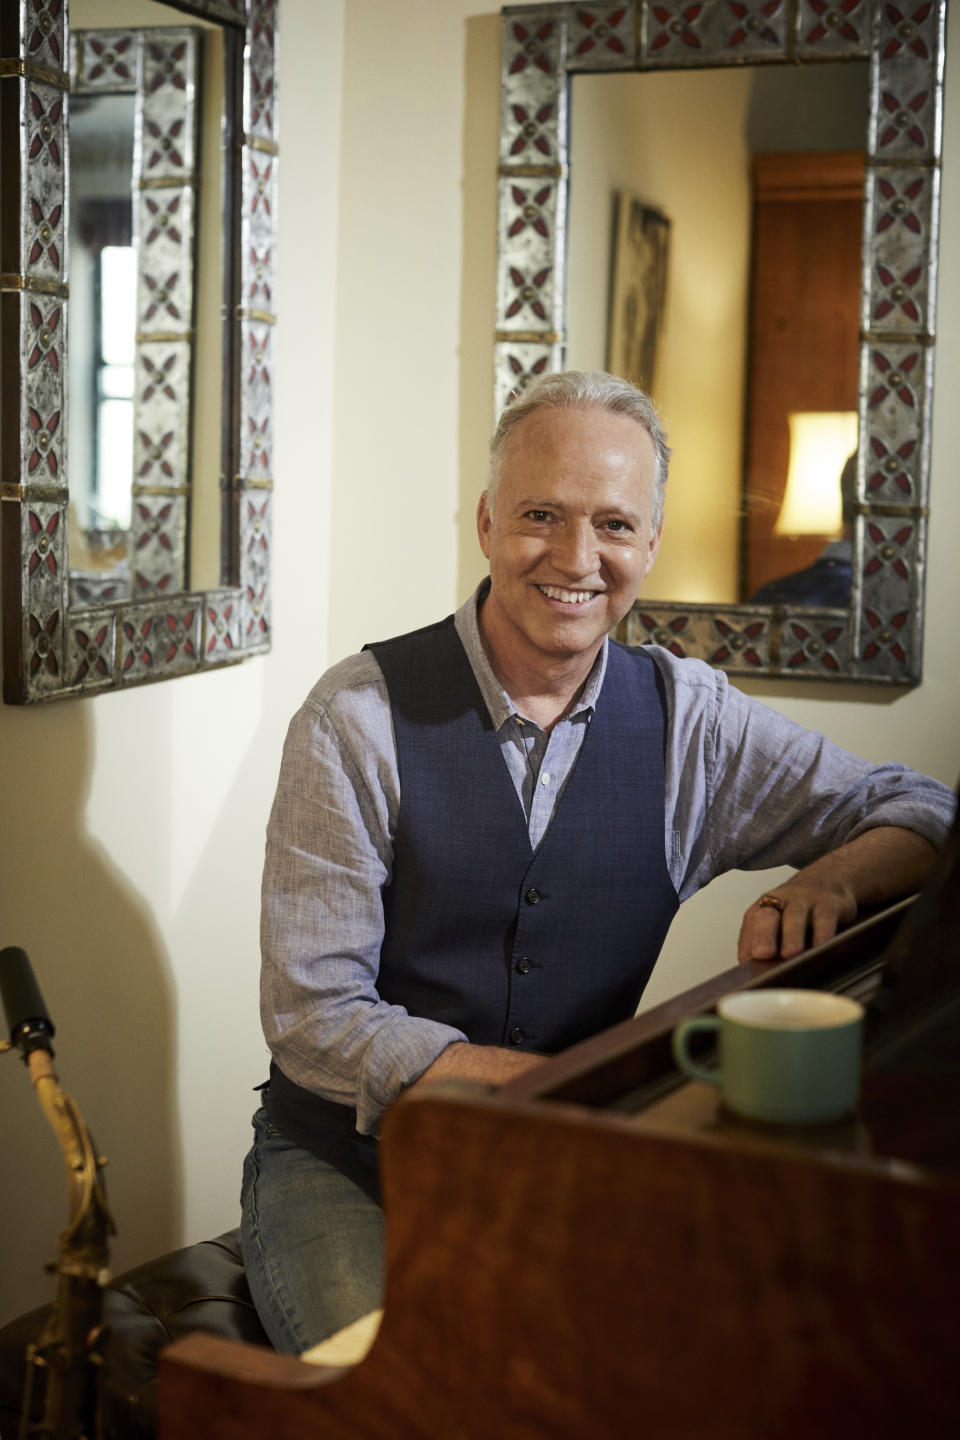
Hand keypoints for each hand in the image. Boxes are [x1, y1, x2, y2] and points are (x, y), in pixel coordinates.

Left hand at [737, 878, 857, 963]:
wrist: (828, 878)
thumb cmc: (799, 906)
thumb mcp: (779, 920)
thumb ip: (765, 941)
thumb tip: (754, 968)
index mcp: (765, 907)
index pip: (750, 925)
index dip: (747, 943)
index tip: (746, 962)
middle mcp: (781, 901)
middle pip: (767, 917)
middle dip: (763, 936)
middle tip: (762, 955)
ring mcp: (805, 900)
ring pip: (795, 916)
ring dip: (792, 936)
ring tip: (790, 954)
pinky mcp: (829, 903)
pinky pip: (825, 918)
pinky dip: (823, 933)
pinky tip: (821, 947)